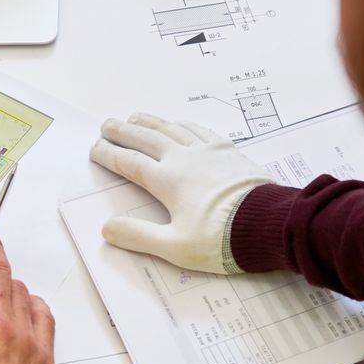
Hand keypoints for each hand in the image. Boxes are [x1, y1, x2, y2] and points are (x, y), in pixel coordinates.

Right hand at [89, 114, 274, 273]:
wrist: (268, 225)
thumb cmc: (222, 239)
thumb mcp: (176, 247)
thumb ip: (139, 236)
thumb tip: (108, 228)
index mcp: (168, 182)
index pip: (131, 163)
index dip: (110, 155)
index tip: (96, 149)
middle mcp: (184, 160)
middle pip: (147, 139)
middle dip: (124, 131)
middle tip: (107, 124)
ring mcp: (208, 152)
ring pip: (172, 129)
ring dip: (151, 122)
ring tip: (136, 116)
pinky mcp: (229, 152)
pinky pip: (201, 130)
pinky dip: (184, 125)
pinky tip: (180, 124)